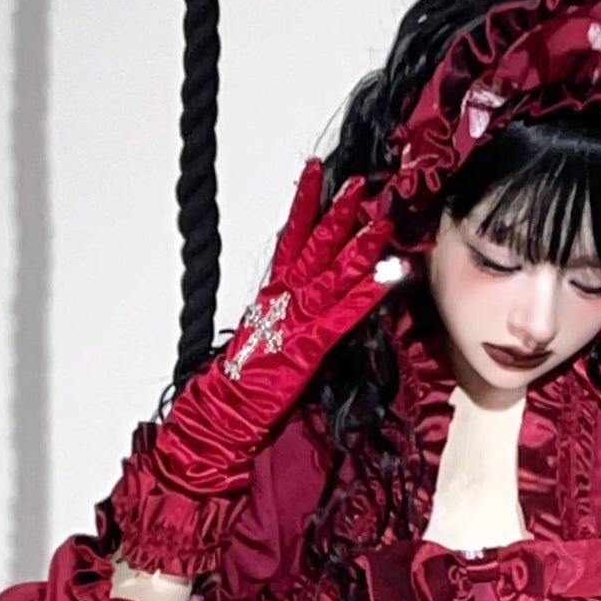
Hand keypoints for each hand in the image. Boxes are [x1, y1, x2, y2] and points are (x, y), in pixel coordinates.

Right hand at [109, 160, 403, 567]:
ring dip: (355, 243)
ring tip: (378, 214)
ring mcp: (292, 324)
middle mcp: (278, 304)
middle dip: (335, 213)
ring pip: (327, 272)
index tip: (315, 175)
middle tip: (359, 182)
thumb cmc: (232, 399)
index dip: (303, 207)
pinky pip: (340, 315)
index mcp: (267, 302)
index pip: (287, 243)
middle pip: (310, 246)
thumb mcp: (262, 352)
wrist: (213, 426)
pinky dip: (363, 294)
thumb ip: (281, 328)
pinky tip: (387, 275)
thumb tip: (300, 316)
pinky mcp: (304, 349)